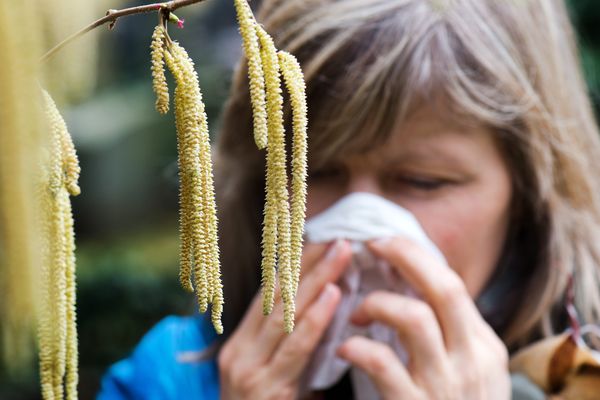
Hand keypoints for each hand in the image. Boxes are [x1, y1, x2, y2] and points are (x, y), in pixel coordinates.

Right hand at [218, 240, 351, 399]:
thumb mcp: (271, 378)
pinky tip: (333, 294)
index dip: (293, 265)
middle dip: (307, 262)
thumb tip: (325, 315)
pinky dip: (316, 317)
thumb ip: (290, 349)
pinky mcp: (266, 387)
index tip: (319, 240)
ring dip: (317, 278)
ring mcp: (249, 369)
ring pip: (286, 313)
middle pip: (277, 296)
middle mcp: (239, 352)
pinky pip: (296, 346)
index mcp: (240, 345)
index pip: (268, 296)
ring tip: (340, 253)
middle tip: (336, 237)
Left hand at [336, 236, 509, 399]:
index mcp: (483, 345)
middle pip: (443, 287)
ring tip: (357, 314)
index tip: (385, 242)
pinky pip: (384, 363)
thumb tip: (411, 284)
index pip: (452, 284)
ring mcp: (445, 385)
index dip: (416, 255)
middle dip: (404, 256)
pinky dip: (359, 347)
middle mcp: (472, 359)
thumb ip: (448, 334)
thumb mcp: (467, 371)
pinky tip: (346, 347)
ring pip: (415, 317)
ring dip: (377, 304)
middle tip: (371, 245)